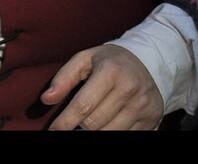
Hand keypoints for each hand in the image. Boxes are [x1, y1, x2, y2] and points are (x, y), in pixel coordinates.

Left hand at [43, 44, 163, 130]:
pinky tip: (105, 125)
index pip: (83, 105)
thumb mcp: (85, 59)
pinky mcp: (152, 120)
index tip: (53, 129)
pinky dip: (111, 133)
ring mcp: (143, 107)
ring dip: (94, 132)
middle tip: (72, 122)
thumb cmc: (110, 62)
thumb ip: (64, 77)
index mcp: (111, 71)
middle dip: (78, 125)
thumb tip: (46, 99)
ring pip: (108, 134)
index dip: (65, 121)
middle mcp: (129, 89)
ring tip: (89, 122)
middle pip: (94, 123)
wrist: (150, 62)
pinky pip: (126, 137)